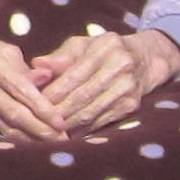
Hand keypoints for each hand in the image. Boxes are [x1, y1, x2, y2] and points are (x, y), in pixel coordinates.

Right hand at [0, 21, 69, 146]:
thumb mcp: (3, 49)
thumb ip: (26, 67)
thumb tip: (48, 78)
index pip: (20, 89)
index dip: (42, 108)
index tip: (61, 122)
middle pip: (12, 112)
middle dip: (39, 130)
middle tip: (62, 141)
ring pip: (2, 126)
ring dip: (28, 139)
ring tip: (50, 147)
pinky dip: (10, 141)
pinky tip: (28, 146)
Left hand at [28, 25, 179, 136]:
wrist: (144, 60)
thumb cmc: (103, 51)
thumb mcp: (83, 45)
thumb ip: (60, 56)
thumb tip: (37, 64)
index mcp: (106, 48)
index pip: (74, 74)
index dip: (53, 91)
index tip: (35, 103)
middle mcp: (121, 67)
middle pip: (82, 96)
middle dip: (58, 111)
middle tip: (38, 121)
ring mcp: (128, 89)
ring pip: (91, 112)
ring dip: (68, 125)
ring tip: (49, 130)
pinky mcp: (131, 107)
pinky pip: (101, 122)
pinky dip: (82, 130)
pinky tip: (67, 134)